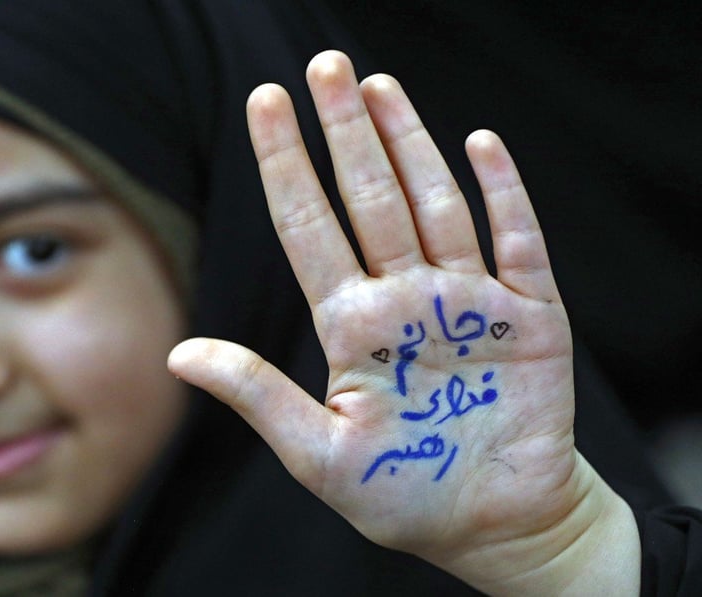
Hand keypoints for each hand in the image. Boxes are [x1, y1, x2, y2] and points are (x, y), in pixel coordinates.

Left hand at [168, 51, 638, 593]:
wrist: (496, 529)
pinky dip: (502, 194)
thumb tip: (177, 354)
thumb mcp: (317, 455)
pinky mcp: (530, 317)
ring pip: (434, 205)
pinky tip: (478, 143)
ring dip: (410, 144)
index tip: (265, 104)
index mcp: (351, 325)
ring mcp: (467, 301)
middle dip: (347, 132)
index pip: (309, 228)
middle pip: (369, 198)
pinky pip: (517, 243)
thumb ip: (257, 395)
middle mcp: (404, 298)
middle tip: (326, 66)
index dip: (286, 165)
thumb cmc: (403, 496)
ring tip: (380, 86)